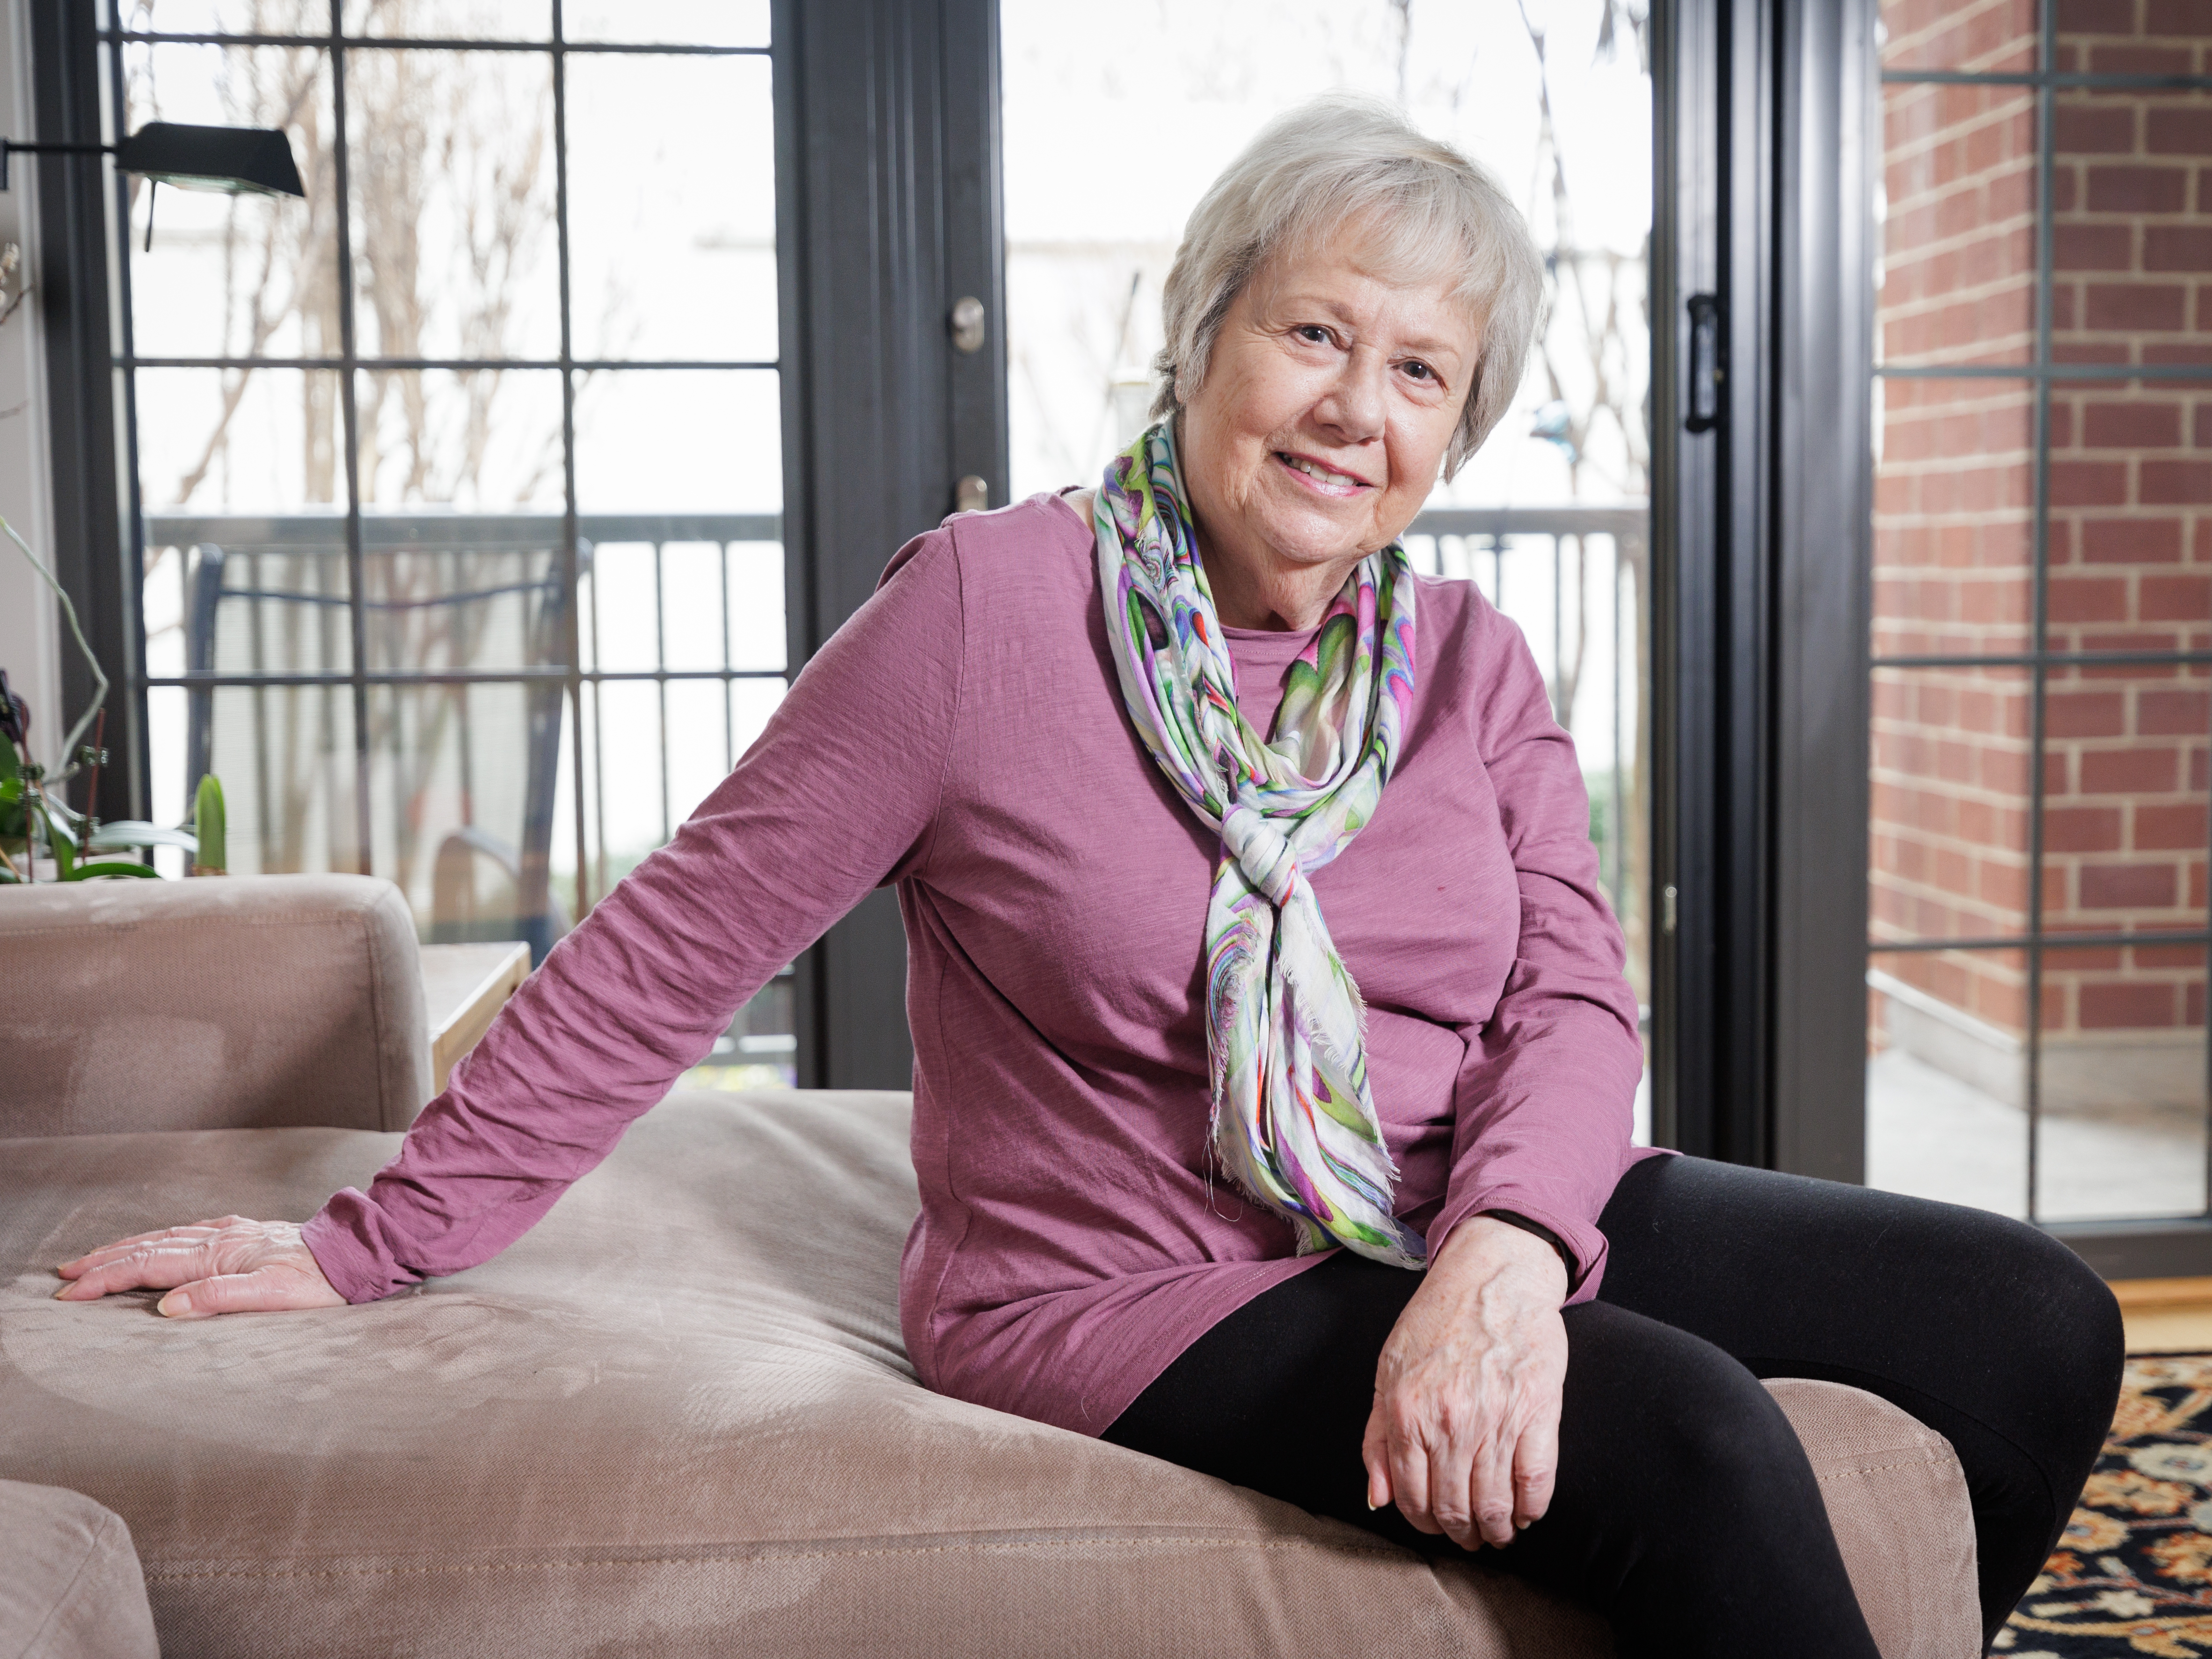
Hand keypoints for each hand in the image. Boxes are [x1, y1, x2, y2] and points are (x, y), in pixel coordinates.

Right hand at [54, 1216, 344, 1319]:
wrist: (354, 1253)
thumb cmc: (318, 1281)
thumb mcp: (271, 1295)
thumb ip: (218, 1298)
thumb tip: (167, 1308)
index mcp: (218, 1255)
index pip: (147, 1267)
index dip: (105, 1279)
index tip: (70, 1292)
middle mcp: (219, 1239)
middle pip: (148, 1248)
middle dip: (104, 1261)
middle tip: (65, 1273)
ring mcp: (231, 1233)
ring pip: (165, 1238)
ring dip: (127, 1248)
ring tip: (96, 1258)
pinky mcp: (245, 1233)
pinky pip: (189, 1234)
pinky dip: (161, 1240)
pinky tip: (158, 1243)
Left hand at [1361, 1215, 1569, 1549]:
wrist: (1492, 1276)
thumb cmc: (1435, 1321)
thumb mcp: (1387, 1370)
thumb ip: (1376, 1438)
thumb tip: (1377, 1499)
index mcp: (1405, 1411)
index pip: (1411, 1496)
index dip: (1425, 1522)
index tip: (1436, 1527)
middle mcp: (1448, 1420)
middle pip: (1454, 1507)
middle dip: (1461, 1534)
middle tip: (1470, 1539)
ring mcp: (1495, 1418)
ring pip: (1495, 1503)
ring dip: (1496, 1530)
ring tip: (1498, 1532)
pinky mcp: (1539, 1411)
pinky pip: (1536, 1481)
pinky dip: (1531, 1508)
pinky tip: (1525, 1513)